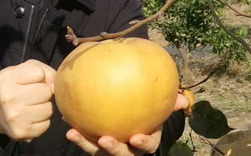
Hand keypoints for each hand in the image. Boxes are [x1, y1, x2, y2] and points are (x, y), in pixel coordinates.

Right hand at [0, 59, 55, 141]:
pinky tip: (31, 117)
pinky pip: (46, 124)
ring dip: (45, 107)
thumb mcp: (25, 69)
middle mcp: (8, 98)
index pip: (39, 73)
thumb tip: (56, 87)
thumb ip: (44, 71)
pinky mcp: (21, 132)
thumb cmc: (16, 86)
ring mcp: (14, 117)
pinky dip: (42, 121)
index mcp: (7, 79)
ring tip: (32, 106)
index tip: (30, 81)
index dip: (39, 76)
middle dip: (44, 92)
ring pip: (49, 109)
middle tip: (33, 95)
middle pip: (46, 92)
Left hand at [67, 93, 189, 154]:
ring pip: (98, 151)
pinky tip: (67, 120)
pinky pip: (85, 140)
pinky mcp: (95, 145)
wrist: (131, 116)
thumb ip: (170, 103)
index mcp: (146, 140)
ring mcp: (110, 149)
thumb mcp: (160, 108)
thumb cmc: (149, 113)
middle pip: (121, 155)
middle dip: (112, 150)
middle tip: (104, 140)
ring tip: (73, 133)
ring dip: (85, 143)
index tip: (136, 138)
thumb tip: (183, 99)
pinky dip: (76, 132)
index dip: (142, 144)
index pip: (147, 146)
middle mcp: (128, 149)